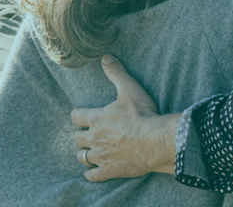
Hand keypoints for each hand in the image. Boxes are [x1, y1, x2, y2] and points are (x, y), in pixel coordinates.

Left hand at [69, 55, 179, 181]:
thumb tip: (105, 57)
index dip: (78, 115)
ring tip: (89, 153)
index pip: (76, 116)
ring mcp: (100, 156)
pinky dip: (91, 174)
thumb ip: (116, 73)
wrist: (155, 141)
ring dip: (84, 154)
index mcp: (96, 118)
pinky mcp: (109, 170)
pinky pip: (93, 176)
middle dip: (80, 136)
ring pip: (82, 157)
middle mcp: (94, 138)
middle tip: (87, 135)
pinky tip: (93, 173)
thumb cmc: (142, 115)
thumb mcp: (129, 89)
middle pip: (77, 138)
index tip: (80, 116)